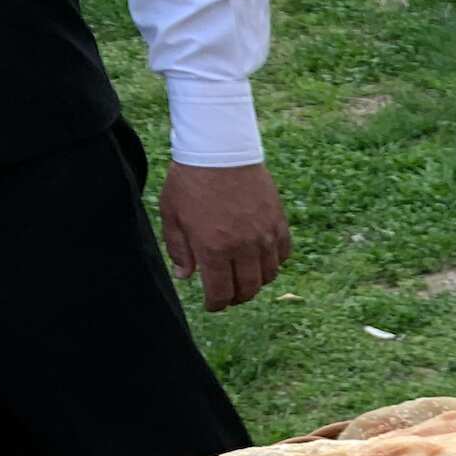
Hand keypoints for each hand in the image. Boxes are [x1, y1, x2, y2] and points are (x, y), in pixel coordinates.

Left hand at [159, 162, 292, 311]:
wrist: (219, 150)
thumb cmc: (190, 180)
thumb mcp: (172, 214)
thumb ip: (178, 249)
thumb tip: (186, 276)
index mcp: (213, 248)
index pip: (221, 293)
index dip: (216, 305)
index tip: (212, 305)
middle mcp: (243, 248)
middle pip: (248, 290)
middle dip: (237, 297)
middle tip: (228, 295)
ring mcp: (264, 236)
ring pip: (268, 276)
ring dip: (256, 282)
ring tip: (245, 277)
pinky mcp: (278, 223)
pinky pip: (283, 255)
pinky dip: (273, 263)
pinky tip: (262, 258)